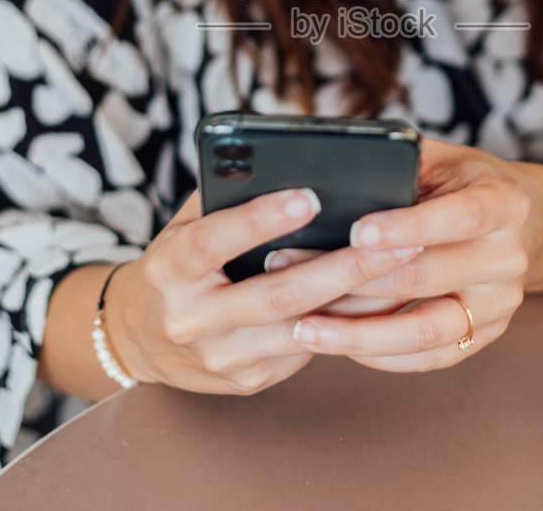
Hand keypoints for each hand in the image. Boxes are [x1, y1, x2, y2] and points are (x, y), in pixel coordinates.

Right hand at [103, 187, 420, 394]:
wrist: (139, 339)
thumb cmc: (176, 264)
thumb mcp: (183, 225)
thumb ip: (225, 198)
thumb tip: (284, 161)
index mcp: (168, 271)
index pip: (212, 242)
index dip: (258, 219)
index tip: (308, 194)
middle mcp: (191, 320)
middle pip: (275, 294)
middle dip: (341, 266)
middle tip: (396, 238)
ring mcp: (221, 358)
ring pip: (301, 329)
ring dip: (358, 298)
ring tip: (404, 265)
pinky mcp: (248, 381)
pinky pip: (306, 352)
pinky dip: (346, 324)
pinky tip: (386, 299)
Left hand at [283, 139, 542, 372]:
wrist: (522, 225)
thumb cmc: (461, 183)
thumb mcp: (441, 157)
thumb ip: (399, 164)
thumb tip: (331, 173)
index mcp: (504, 202)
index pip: (460, 217)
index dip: (409, 226)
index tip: (357, 232)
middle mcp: (508, 258)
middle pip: (428, 277)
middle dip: (354, 279)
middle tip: (291, 272)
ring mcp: (500, 304)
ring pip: (426, 329)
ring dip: (360, 333)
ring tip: (304, 327)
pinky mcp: (485, 335)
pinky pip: (430, 357)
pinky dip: (382, 355)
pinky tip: (337, 345)